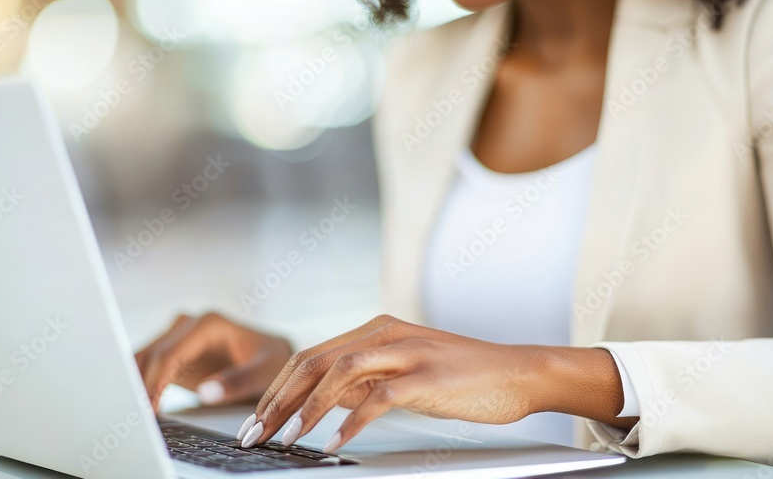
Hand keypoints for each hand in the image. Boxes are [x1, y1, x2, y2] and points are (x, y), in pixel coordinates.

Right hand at [135, 313, 291, 412]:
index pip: (170, 354)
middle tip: (136, 418)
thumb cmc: (271, 361)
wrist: (271, 356)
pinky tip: (142, 406)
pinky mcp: (174, 350)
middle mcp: (188, 324)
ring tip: (135, 415)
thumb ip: (238, 382)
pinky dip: (141, 384)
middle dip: (140, 386)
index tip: (148, 409)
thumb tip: (205, 392)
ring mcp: (178, 335)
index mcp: (208, 324)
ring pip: (144, 359)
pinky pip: (148, 366)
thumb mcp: (263, 372)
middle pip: (152, 356)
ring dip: (136, 384)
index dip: (154, 382)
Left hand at [237, 315, 573, 451]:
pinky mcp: (427, 377)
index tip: (256, 421)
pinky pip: (378, 398)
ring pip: (340, 372)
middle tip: (255, 434)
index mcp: (376, 329)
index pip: (310, 356)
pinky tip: (333, 444)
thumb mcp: (403, 371)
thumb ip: (364, 379)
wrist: (517, 373)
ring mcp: (407, 352)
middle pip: (314, 361)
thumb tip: (320, 401)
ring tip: (285, 438)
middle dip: (278, 400)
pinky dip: (350, 422)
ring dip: (307, 409)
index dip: (277, 389)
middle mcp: (386, 333)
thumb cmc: (462, 377)